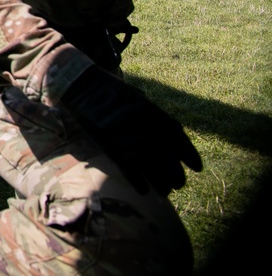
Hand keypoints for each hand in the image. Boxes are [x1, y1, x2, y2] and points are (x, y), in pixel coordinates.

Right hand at [61, 68, 201, 194]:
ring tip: (166, 192)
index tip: (197, 167)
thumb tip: (167, 128)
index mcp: (149, 109)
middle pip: (165, 153)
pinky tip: (143, 190)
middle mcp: (141, 122)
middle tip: (180, 183)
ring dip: (160, 180)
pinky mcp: (107, 140)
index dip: (189, 154)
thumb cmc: (106, 88)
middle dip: (175, 172)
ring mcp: (124, 132)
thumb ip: (150, 111)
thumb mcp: (134, 95)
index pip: (177, 135)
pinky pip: (126, 165)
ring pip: (149, 163)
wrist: (80, 83)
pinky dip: (136, 180)